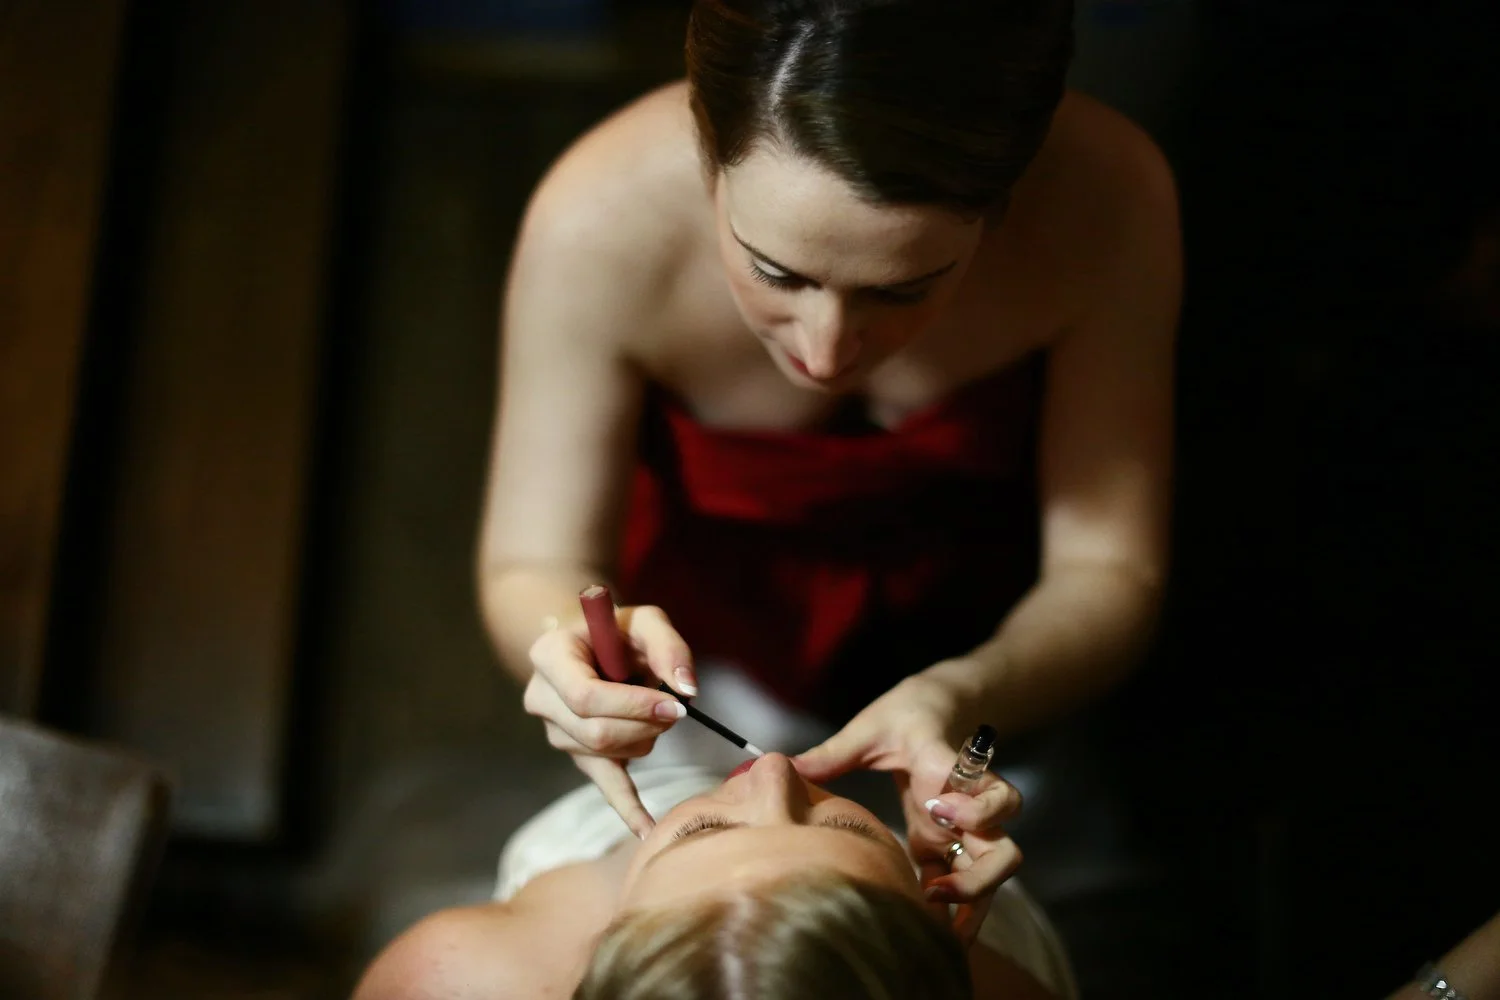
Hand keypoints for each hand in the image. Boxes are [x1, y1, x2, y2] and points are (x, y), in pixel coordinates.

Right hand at [523, 604, 697, 838]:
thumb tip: (686, 691)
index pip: (585, 697)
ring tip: (656, 713)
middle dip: (644, 727)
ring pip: (606, 754)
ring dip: (645, 739)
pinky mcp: (578, 754)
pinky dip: (627, 809)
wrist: (592, 643)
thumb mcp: (645, 620)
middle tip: (674, 712)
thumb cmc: (620, 630)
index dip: (632, 706)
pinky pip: (604, 785)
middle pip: (596, 733)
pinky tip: (648, 831)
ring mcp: (555, 731)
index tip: (673, 706)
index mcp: (549, 657)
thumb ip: (668, 647)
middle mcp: (541, 698)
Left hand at [793, 669, 1022, 940]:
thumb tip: (787, 766)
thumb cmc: (904, 715)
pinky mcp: (944, 844)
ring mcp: (960, 830)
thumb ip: (834, 752)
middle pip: (1003, 850)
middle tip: (937, 888)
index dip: (975, 809)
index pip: (986, 791)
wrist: (934, 709)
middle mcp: (967, 807)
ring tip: (942, 935)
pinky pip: (960, 882)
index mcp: (951, 771)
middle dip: (980, 879)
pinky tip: (930, 935)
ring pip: (992, 874)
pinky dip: (954, 911)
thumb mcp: (868, 728)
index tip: (936, 810)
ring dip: (974, 903)